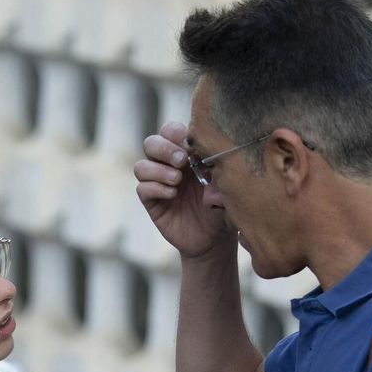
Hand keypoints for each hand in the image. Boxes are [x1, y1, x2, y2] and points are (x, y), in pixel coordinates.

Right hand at [134, 121, 232, 260]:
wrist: (215, 240)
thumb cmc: (225, 209)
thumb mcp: (230, 191)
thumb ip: (222, 177)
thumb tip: (211, 173)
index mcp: (189, 154)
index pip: (173, 131)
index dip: (177, 134)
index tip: (192, 146)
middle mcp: (170, 166)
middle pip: (152, 143)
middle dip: (164, 148)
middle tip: (182, 160)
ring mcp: (159, 183)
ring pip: (142, 165)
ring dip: (158, 170)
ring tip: (177, 181)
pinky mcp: (152, 202)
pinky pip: (142, 188)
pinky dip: (154, 188)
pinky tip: (172, 195)